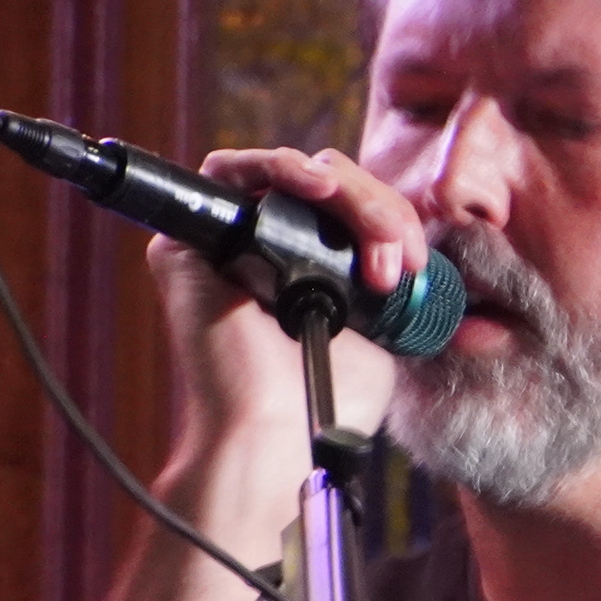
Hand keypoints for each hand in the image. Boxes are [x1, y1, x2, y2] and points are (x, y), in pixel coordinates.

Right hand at [145, 146, 415, 528]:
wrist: (277, 432)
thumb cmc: (325, 400)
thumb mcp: (380, 335)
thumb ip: (387, 291)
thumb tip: (413, 254)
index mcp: (306, 271)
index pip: (348, 211)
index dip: (389, 219)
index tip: (415, 263)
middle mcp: (261, 251)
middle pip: (326, 184)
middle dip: (378, 208)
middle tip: (399, 257)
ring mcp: (222, 243)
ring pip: (289, 171)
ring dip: (347, 192)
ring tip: (377, 235)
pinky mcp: (184, 242)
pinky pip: (225, 171)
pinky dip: (278, 167)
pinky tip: (319, 190)